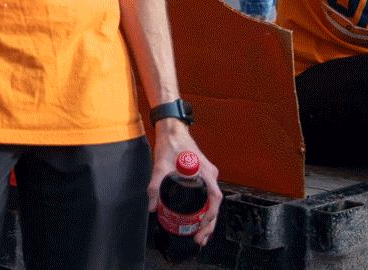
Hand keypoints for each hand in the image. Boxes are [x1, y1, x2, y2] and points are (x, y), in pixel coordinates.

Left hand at [148, 122, 222, 245]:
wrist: (172, 129)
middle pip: (215, 203)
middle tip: (200, 239)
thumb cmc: (170, 144)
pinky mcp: (203, 174)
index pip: (215, 198)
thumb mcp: (160, 166)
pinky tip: (198, 218)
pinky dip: (205, 208)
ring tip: (201, 234)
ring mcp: (208, 174)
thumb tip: (152, 207)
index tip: (202, 226)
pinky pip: (208, 194)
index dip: (211, 214)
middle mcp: (211, 174)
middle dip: (209, 223)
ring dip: (208, 218)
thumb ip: (154, 186)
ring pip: (213, 200)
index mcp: (206, 172)